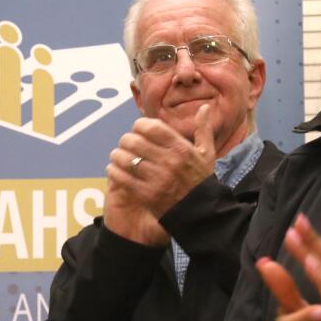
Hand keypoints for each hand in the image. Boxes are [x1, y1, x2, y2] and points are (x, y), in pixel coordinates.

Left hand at [104, 105, 216, 243]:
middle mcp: (169, 162)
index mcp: (181, 148)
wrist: (201, 213)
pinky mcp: (147, 195)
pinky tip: (114, 170)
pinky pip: (121, 177)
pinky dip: (113, 171)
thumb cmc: (201, 181)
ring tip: (117, 156)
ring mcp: (157, 179)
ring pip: (125, 159)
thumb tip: (204, 107)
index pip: (151, 127)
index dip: (139, 126)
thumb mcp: (207, 154)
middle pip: (134, 141)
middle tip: (125, 144)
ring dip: (117, 155)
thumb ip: (203, 130)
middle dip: (126, 141)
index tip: (138, 130)